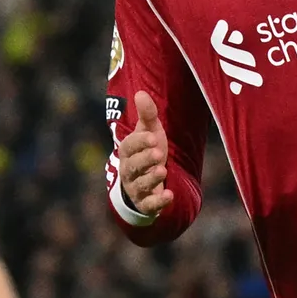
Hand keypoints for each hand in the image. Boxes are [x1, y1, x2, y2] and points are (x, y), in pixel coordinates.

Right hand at [118, 91, 173, 215]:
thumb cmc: (147, 151)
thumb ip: (147, 115)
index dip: (140, 142)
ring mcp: (136, 188)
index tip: (153, 137)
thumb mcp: (150, 132)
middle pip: (133, 165)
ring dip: (151, 179)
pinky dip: (158, 202)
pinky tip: (169, 196)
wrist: (145, 181)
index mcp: (127, 152)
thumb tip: (140, 93)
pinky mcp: (145, 203)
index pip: (129, 146)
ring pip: (140, 185)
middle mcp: (128, 170)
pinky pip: (149, 205)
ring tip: (163, 171)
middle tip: (159, 153)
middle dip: (145, 159)